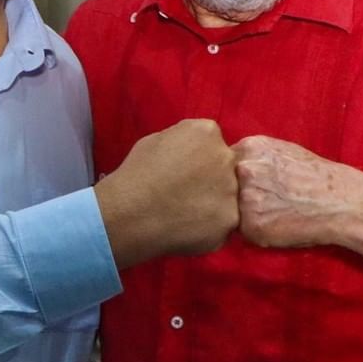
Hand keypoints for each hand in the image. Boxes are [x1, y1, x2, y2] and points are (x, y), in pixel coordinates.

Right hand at [95, 119, 238, 267]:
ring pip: (228, 197)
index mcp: (208, 132)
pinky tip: (186, 229)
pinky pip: (223, 223)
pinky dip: (208, 228)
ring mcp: (231, 191)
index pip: (213, 142)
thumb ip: (182, 141)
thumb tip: (191, 150)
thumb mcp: (156, 140)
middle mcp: (226, 158)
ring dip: (212, 204)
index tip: (184, 170)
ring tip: (184, 214)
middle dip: (211, 178)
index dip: (199, 158)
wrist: (130, 212)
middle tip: (186, 193)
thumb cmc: (137, 173)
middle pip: (226, 167)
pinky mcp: (230, 221)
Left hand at [232, 135, 362, 248]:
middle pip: (220, 183)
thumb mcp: (280, 150)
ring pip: (227, 208)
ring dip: (239, 212)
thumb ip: (252, 155)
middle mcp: (244, 170)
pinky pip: (240, 230)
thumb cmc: (313, 175)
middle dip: (231, 192)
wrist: (338, 202)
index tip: (249, 182)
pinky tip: (273, 224)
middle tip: (261, 198)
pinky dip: (253, 230)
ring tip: (269, 211)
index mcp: (249, 148)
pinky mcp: (251, 225)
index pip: (221, 161)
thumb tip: (224, 163)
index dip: (230, 174)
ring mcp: (245, 198)